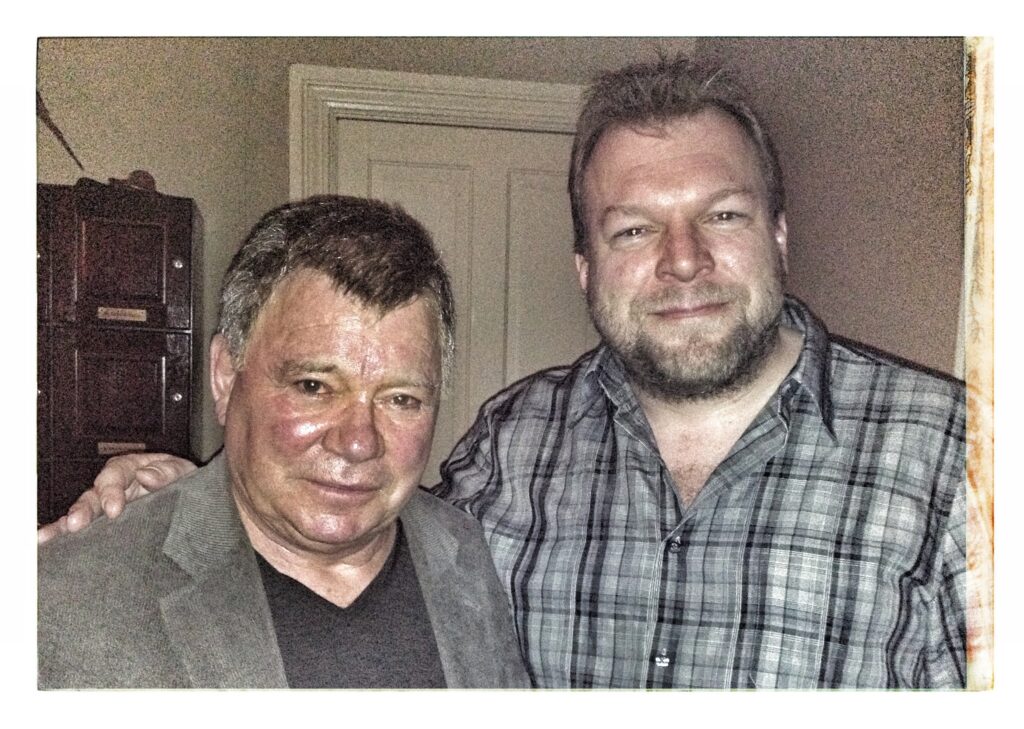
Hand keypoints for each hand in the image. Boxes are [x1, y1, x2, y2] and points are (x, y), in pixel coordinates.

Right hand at [37, 453, 197, 543]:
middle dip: (84, 509)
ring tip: (52, 536)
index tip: (114, 508)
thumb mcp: (183, 473)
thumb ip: (167, 472)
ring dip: (67, 523)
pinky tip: (47, 542)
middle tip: (77, 525)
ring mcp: (108, 507)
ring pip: (83, 512)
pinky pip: (83, 529)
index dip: (111, 489)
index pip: (116, 473)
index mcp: (134, 468)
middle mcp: (116, 487)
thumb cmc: (186, 483)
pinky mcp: (106, 525)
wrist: (195, 504)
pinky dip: (63, 534)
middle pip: (93, 494)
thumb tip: (146, 475)